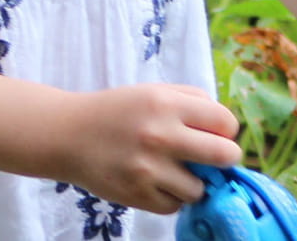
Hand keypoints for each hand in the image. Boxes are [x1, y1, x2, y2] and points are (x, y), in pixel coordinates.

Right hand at [47, 83, 243, 213]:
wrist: (67, 135)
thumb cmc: (117, 112)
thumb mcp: (154, 91)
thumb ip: (194, 101)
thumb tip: (228, 129)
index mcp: (166, 104)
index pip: (226, 122)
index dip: (225, 130)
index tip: (215, 134)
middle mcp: (160, 135)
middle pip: (225, 156)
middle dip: (224, 159)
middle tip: (212, 159)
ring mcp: (148, 169)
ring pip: (200, 188)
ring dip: (193, 182)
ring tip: (173, 171)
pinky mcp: (137, 195)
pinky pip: (175, 205)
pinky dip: (170, 197)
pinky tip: (155, 182)